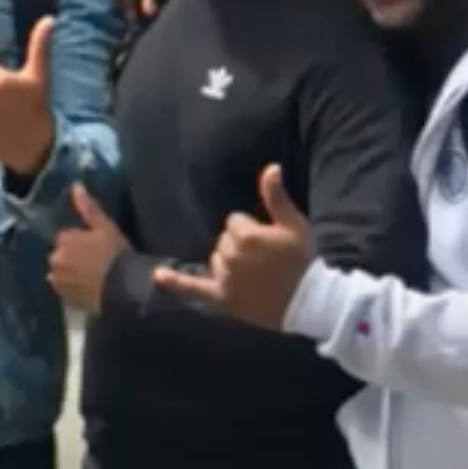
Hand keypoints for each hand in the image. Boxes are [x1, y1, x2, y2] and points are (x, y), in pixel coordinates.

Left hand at [48, 183, 127, 312]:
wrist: (123, 290)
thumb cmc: (116, 255)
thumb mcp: (106, 227)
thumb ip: (88, 207)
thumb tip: (76, 185)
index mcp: (65, 239)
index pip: (66, 237)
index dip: (80, 242)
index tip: (95, 248)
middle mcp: (56, 258)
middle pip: (61, 254)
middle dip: (72, 256)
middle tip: (93, 263)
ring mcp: (58, 278)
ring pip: (61, 270)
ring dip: (69, 271)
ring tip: (90, 276)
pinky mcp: (62, 296)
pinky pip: (62, 287)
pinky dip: (70, 285)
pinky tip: (85, 287)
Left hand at [152, 164, 314, 330]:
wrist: (309, 301)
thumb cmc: (303, 260)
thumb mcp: (295, 224)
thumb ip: (277, 196)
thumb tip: (271, 167)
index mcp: (247, 236)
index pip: (235, 222)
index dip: (252, 229)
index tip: (269, 242)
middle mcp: (232, 256)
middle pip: (225, 240)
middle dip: (240, 246)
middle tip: (265, 260)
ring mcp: (225, 278)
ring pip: (216, 260)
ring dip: (228, 262)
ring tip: (255, 274)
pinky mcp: (223, 298)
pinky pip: (194, 289)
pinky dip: (175, 282)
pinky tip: (159, 275)